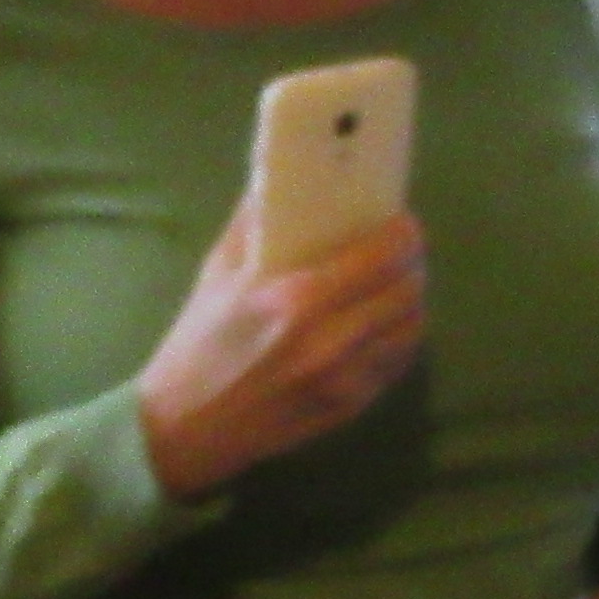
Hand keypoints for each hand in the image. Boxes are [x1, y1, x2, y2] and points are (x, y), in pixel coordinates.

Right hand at [134, 201, 426, 499]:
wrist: (186, 429)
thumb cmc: (198, 344)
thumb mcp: (217, 274)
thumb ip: (254, 222)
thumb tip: (278, 170)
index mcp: (297, 300)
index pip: (384, 256)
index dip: (404, 233)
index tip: (399, 219)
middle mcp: (331, 341)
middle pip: (408, 290)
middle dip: (412, 263)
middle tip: (399, 250)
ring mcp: (346, 380)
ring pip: (412, 328)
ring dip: (410, 300)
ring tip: (393, 285)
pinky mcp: (351, 407)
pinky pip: (397, 362)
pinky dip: (398, 337)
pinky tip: (380, 324)